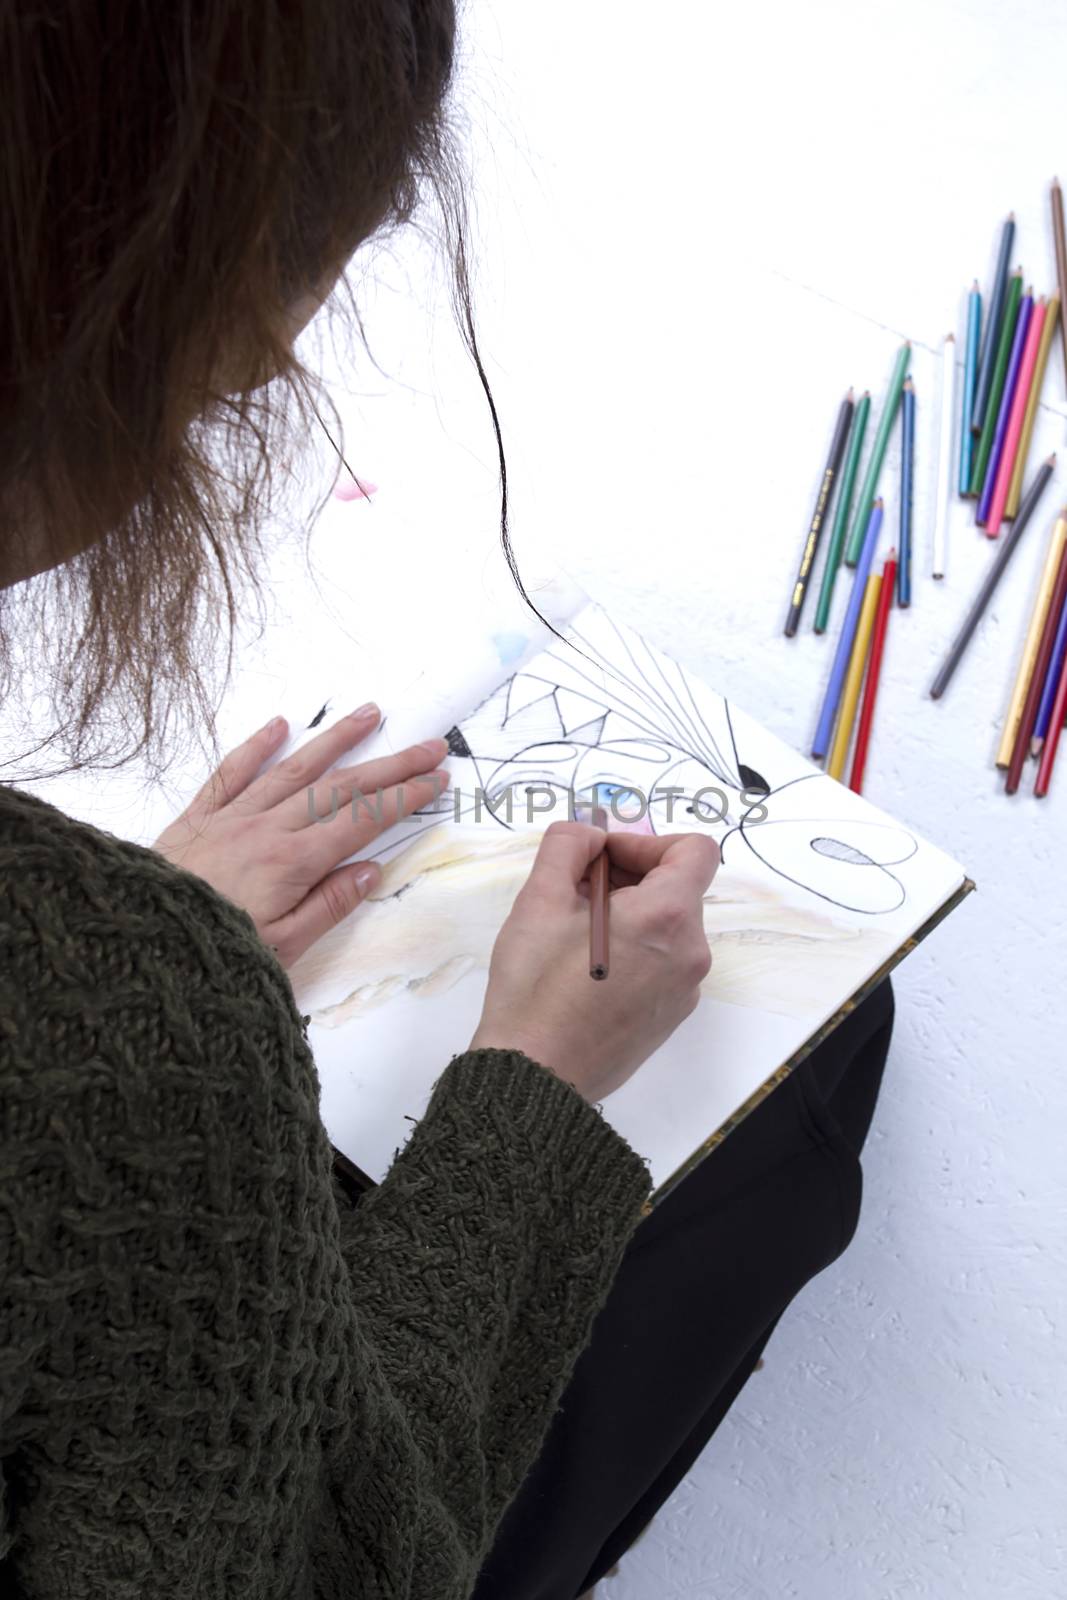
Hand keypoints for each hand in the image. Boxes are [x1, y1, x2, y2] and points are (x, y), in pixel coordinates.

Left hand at [152, 704, 448, 967]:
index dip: (404, 798)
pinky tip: (281, 725)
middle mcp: (268, 829)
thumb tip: (370, 870)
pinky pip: (231, 772)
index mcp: (294, 863)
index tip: (436, 778)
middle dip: (390, 765)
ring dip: (336, 740)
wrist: (143, 944)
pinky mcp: (197, 817)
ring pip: (293, 769)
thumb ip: (328, 907)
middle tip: (428, 745)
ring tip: (369, 713)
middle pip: (340, 788)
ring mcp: (232, 817)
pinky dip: (257, 746)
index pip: (363, 821)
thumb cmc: (217, 956)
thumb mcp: (283, 949)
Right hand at [470, 821, 718, 1102]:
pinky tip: (587, 969)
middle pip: (677, 889)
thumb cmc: (535, 989)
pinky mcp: (671, 1016)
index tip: (605, 858)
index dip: (647, 842)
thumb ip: (568, 846)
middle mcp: (691, 953)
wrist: (536, 1075)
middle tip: (575, 891)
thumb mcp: (539, 899)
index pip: (693, 850)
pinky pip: (663, 963)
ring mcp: (685, 989)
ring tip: (575, 933)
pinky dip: (634, 950)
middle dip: (630, 878)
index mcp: (668, 917)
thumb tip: (591, 837)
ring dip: (629, 914)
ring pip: (668, 927)